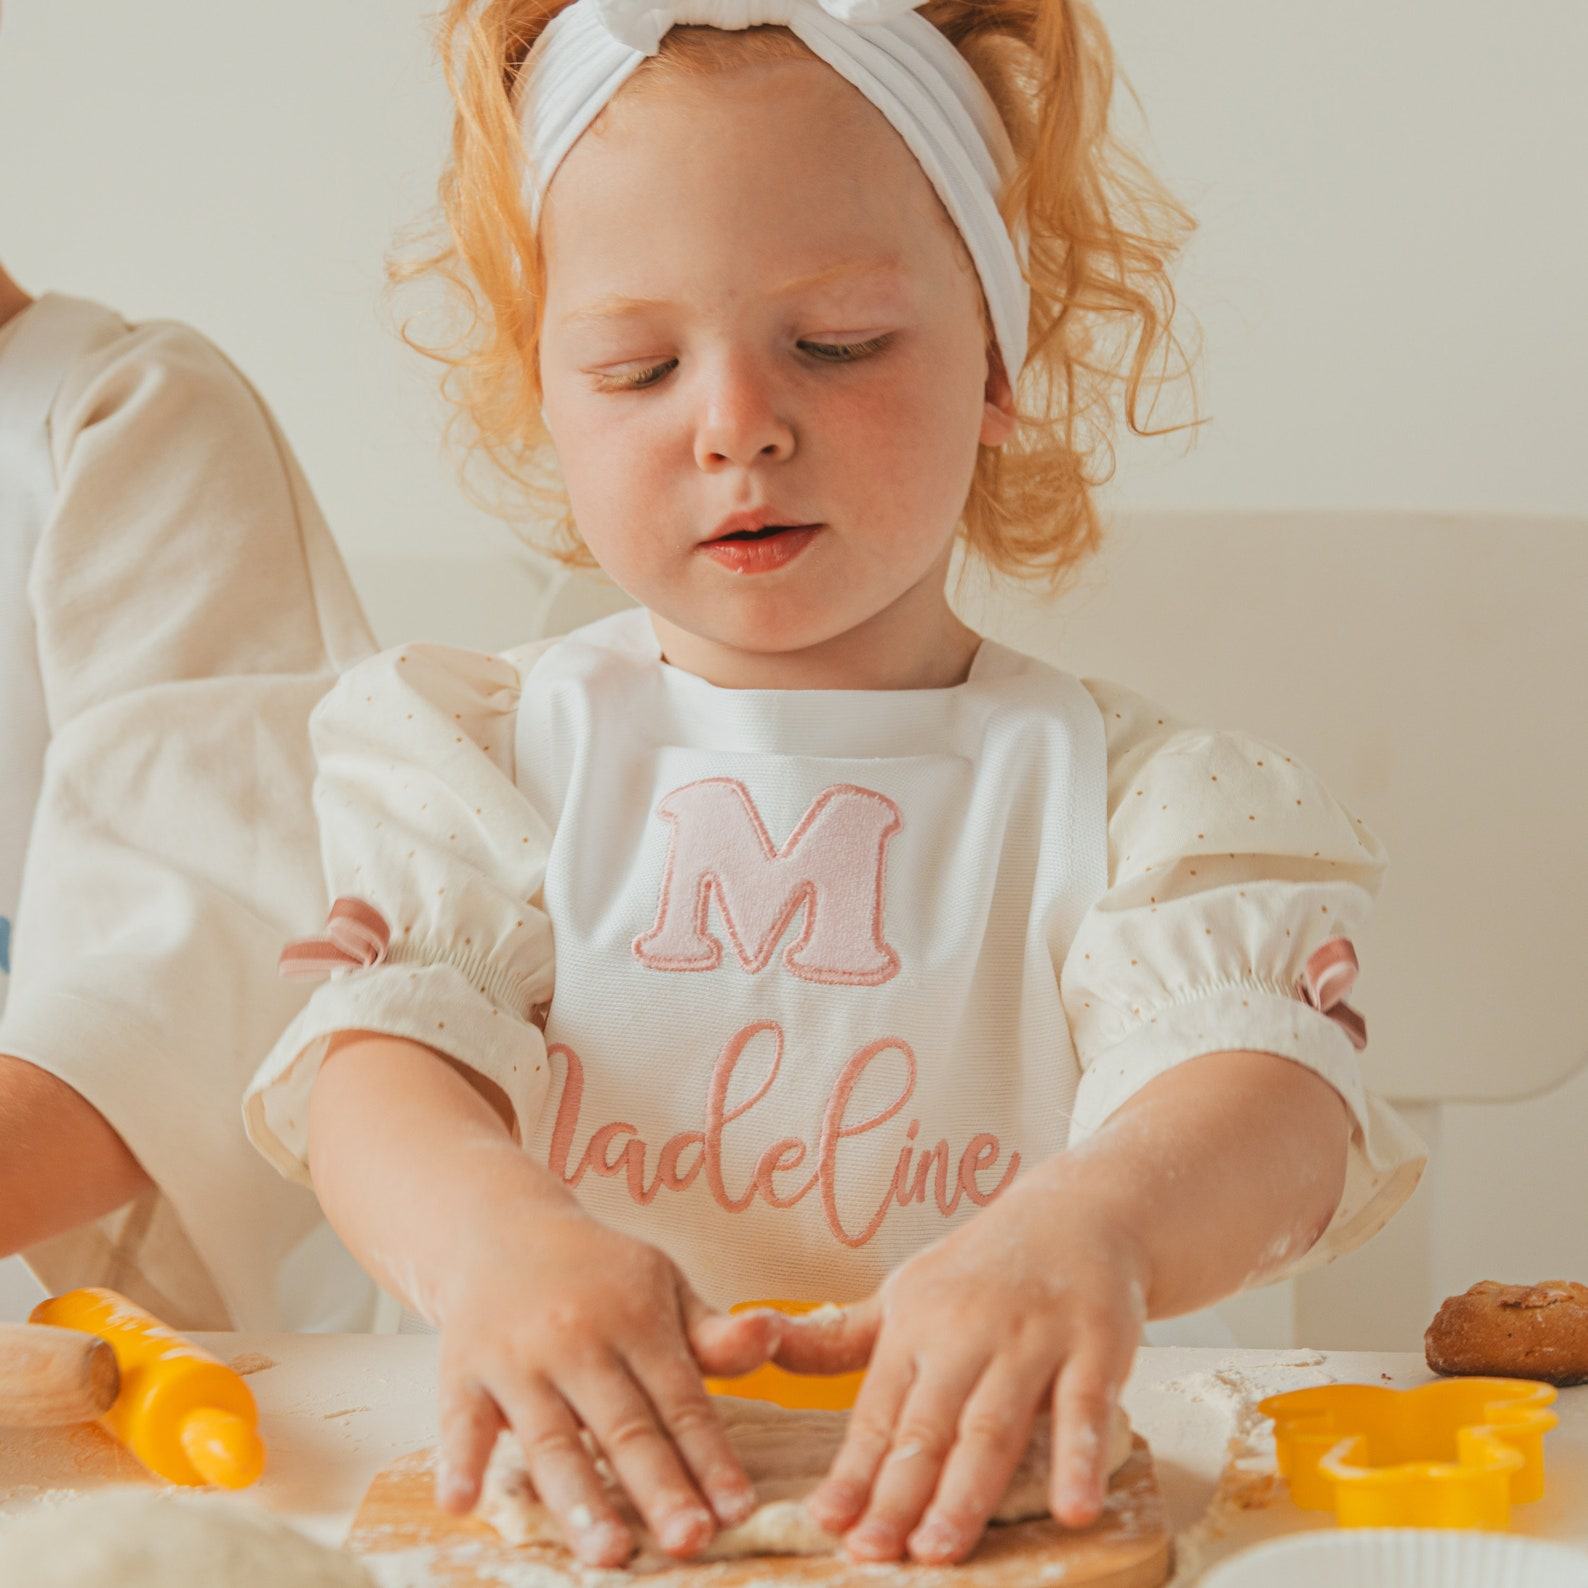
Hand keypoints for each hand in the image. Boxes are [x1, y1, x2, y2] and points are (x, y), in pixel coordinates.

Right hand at [430, 1204, 782, 1567]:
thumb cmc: (597, 1273)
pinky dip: (461, 1461)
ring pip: (552, 1438)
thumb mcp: (662, 1286)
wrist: (499, 1229)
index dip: (711, 1456)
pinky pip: (461, 1422)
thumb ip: (713, 1333)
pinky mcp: (463, 1372)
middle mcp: (579, 1339)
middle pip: (624, 1425)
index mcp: (637, 1319)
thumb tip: (772, 1335)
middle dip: (659, 1486)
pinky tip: (463, 1503)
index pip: (681, 1399)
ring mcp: (518, 1358)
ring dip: (579, 1498)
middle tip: (690, 1540)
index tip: (738, 1510)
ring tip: (608, 1552)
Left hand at [772, 1166, 1147, 1564]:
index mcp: (915, 1327)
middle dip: (900, 1493)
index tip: (827, 1524)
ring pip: (994, 1424)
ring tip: (941, 1550)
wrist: (1076, 1212)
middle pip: (930, 1425)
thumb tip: (761, 1346)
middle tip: (875, 1556)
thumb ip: (838, 1340)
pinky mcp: (1096, 1345)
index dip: (855, 1471)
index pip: (879, 1413)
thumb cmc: (980, 1272)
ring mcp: (1032, 1339)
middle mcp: (967, 1332)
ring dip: (968, 1491)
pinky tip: (1075, 1510)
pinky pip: (1086, 1408)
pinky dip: (1080, 1459)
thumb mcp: (903, 1296)